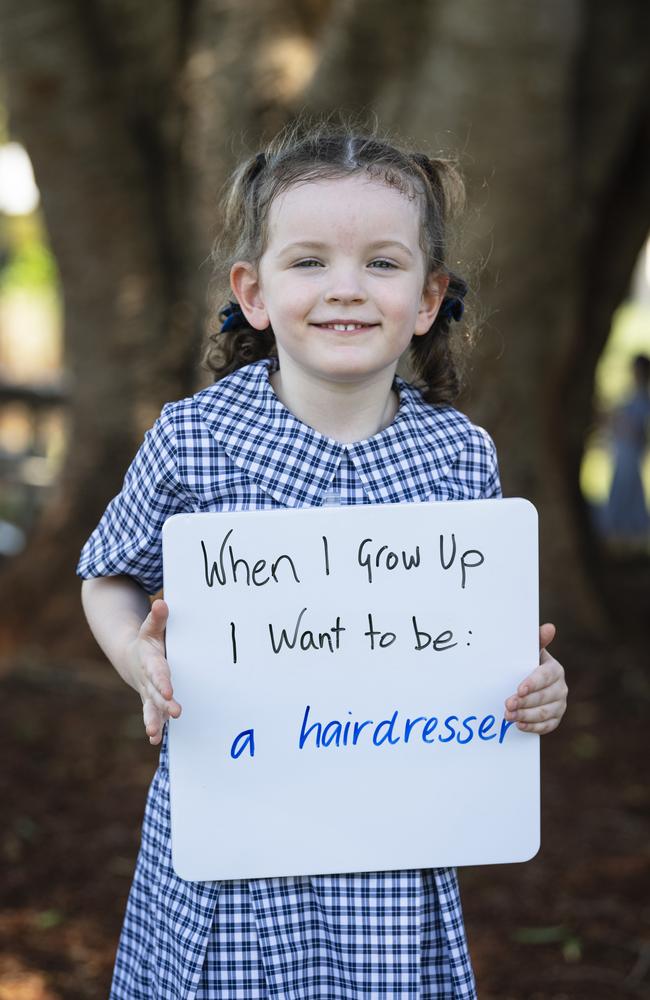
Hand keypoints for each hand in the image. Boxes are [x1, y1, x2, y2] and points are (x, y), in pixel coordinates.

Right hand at [127, 598, 181, 744]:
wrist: (132, 657)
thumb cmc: (148, 641)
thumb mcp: (150, 628)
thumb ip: (158, 618)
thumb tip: (162, 603)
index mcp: (150, 661)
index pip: (157, 671)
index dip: (162, 681)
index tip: (169, 691)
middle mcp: (147, 680)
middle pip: (155, 693)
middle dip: (164, 704)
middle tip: (176, 712)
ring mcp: (148, 693)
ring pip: (151, 709)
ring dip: (153, 721)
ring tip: (153, 736)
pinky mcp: (152, 702)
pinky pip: (153, 715)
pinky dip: (155, 727)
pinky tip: (155, 741)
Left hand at [504, 623, 566, 733]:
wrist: (531, 682)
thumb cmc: (528, 664)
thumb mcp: (530, 651)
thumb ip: (537, 640)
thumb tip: (549, 627)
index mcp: (555, 670)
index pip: (545, 677)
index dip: (533, 684)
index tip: (519, 690)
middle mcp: (561, 688)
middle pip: (544, 697)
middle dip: (525, 702)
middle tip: (508, 705)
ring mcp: (560, 705)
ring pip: (545, 713)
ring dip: (526, 716)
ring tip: (508, 716)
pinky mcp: (556, 719)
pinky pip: (547, 726)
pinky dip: (533, 727)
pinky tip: (520, 726)